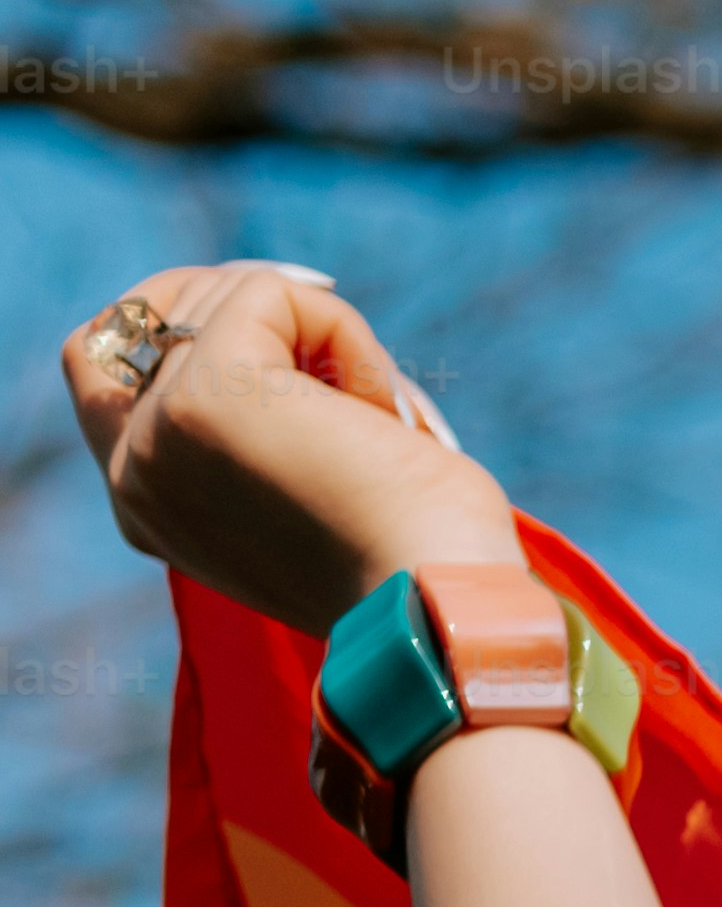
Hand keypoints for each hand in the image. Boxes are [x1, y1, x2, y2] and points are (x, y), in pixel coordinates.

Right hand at [58, 263, 526, 634]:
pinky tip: (383, 412)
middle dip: (250, 310)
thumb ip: (252, 428)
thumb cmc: (415, 559)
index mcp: (146, 505)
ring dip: (320, 336)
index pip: (98, 366)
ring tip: (378, 422)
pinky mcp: (209, 397)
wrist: (438, 612)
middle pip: (146, 316)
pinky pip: (268, 294)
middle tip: (345, 363)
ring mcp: (160, 432)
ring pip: (220, 298)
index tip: (280, 331)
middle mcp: (133, 472)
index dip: (178, 321)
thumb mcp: (306, 488)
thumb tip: (271, 323)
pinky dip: (344, 332)